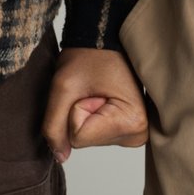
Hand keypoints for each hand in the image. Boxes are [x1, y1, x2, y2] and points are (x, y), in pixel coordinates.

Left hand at [40, 45, 148, 161]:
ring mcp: (135, 133)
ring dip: (85, 114)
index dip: (74, 110)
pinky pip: (95, 134)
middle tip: (93, 89)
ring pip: (88, 138)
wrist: (103, 38)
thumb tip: (59, 156)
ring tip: (98, 90)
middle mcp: (139, 134)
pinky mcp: (128, 130)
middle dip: (80, 113)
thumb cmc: (89, 54)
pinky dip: (91, 115)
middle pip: (84, 140)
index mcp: (132, 123)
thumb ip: (54, 126)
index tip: (90, 89)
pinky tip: (103, 96)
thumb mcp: (64, 87)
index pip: (78, 137)